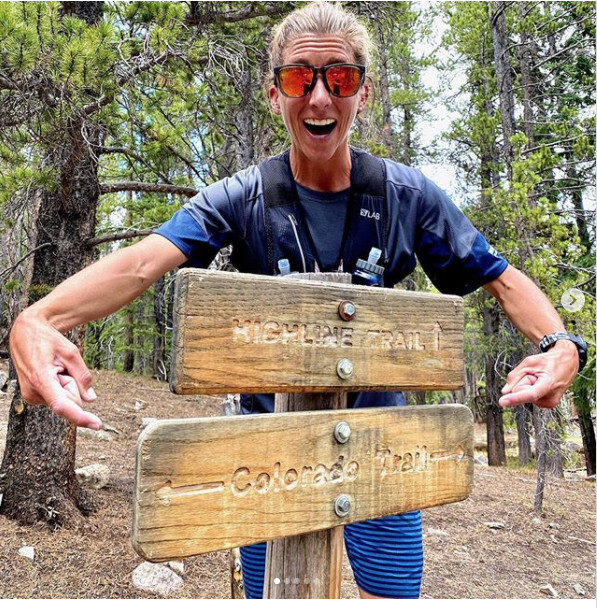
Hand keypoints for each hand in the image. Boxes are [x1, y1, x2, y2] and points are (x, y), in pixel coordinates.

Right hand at [9, 310, 102, 429]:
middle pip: (69, 400)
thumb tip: (90, 399)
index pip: (63, 405)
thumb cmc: (47, 339)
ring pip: (64, 399)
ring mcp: (31, 395)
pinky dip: (60, 385)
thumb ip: (82, 376)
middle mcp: (33, 392)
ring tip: (54, 367)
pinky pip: (57, 396)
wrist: (25, 332)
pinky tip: (51, 371)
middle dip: (73, 386)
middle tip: (62, 366)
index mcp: (41, 379)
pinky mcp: (33, 395)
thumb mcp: (71, 352)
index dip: (80, 417)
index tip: (96, 424)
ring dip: (66, 384)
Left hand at [499, 340, 578, 408]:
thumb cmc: (548, 362)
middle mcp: (550, 399)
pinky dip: (531, 390)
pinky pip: (528, 397)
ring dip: (528, 386)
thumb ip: (515, 376)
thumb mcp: (529, 362)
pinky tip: (540, 384)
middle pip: (521, 393)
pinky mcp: (547, 404)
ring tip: (540, 379)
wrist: (566, 363)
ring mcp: (549, 403)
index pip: (529, 394)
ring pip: (524, 396)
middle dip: (522, 383)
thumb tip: (505, 392)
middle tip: (535, 375)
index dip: (514, 398)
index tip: (502, 402)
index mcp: (548, 385)